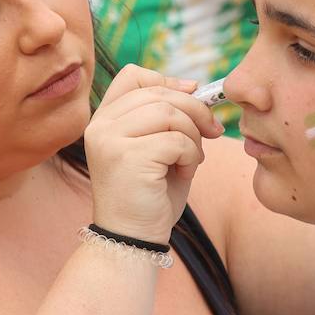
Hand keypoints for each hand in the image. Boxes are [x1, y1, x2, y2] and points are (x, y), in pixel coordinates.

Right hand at [83, 65, 224, 244]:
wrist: (133, 239)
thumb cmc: (150, 195)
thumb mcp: (159, 146)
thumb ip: (169, 116)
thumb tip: (193, 85)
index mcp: (105, 119)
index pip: (133, 75)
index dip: (168, 80)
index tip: (193, 96)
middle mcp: (101, 125)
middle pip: (159, 92)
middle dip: (195, 109)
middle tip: (213, 131)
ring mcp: (109, 139)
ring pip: (169, 113)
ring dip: (193, 136)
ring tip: (191, 159)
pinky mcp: (126, 157)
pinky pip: (175, 140)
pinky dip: (191, 155)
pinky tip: (185, 172)